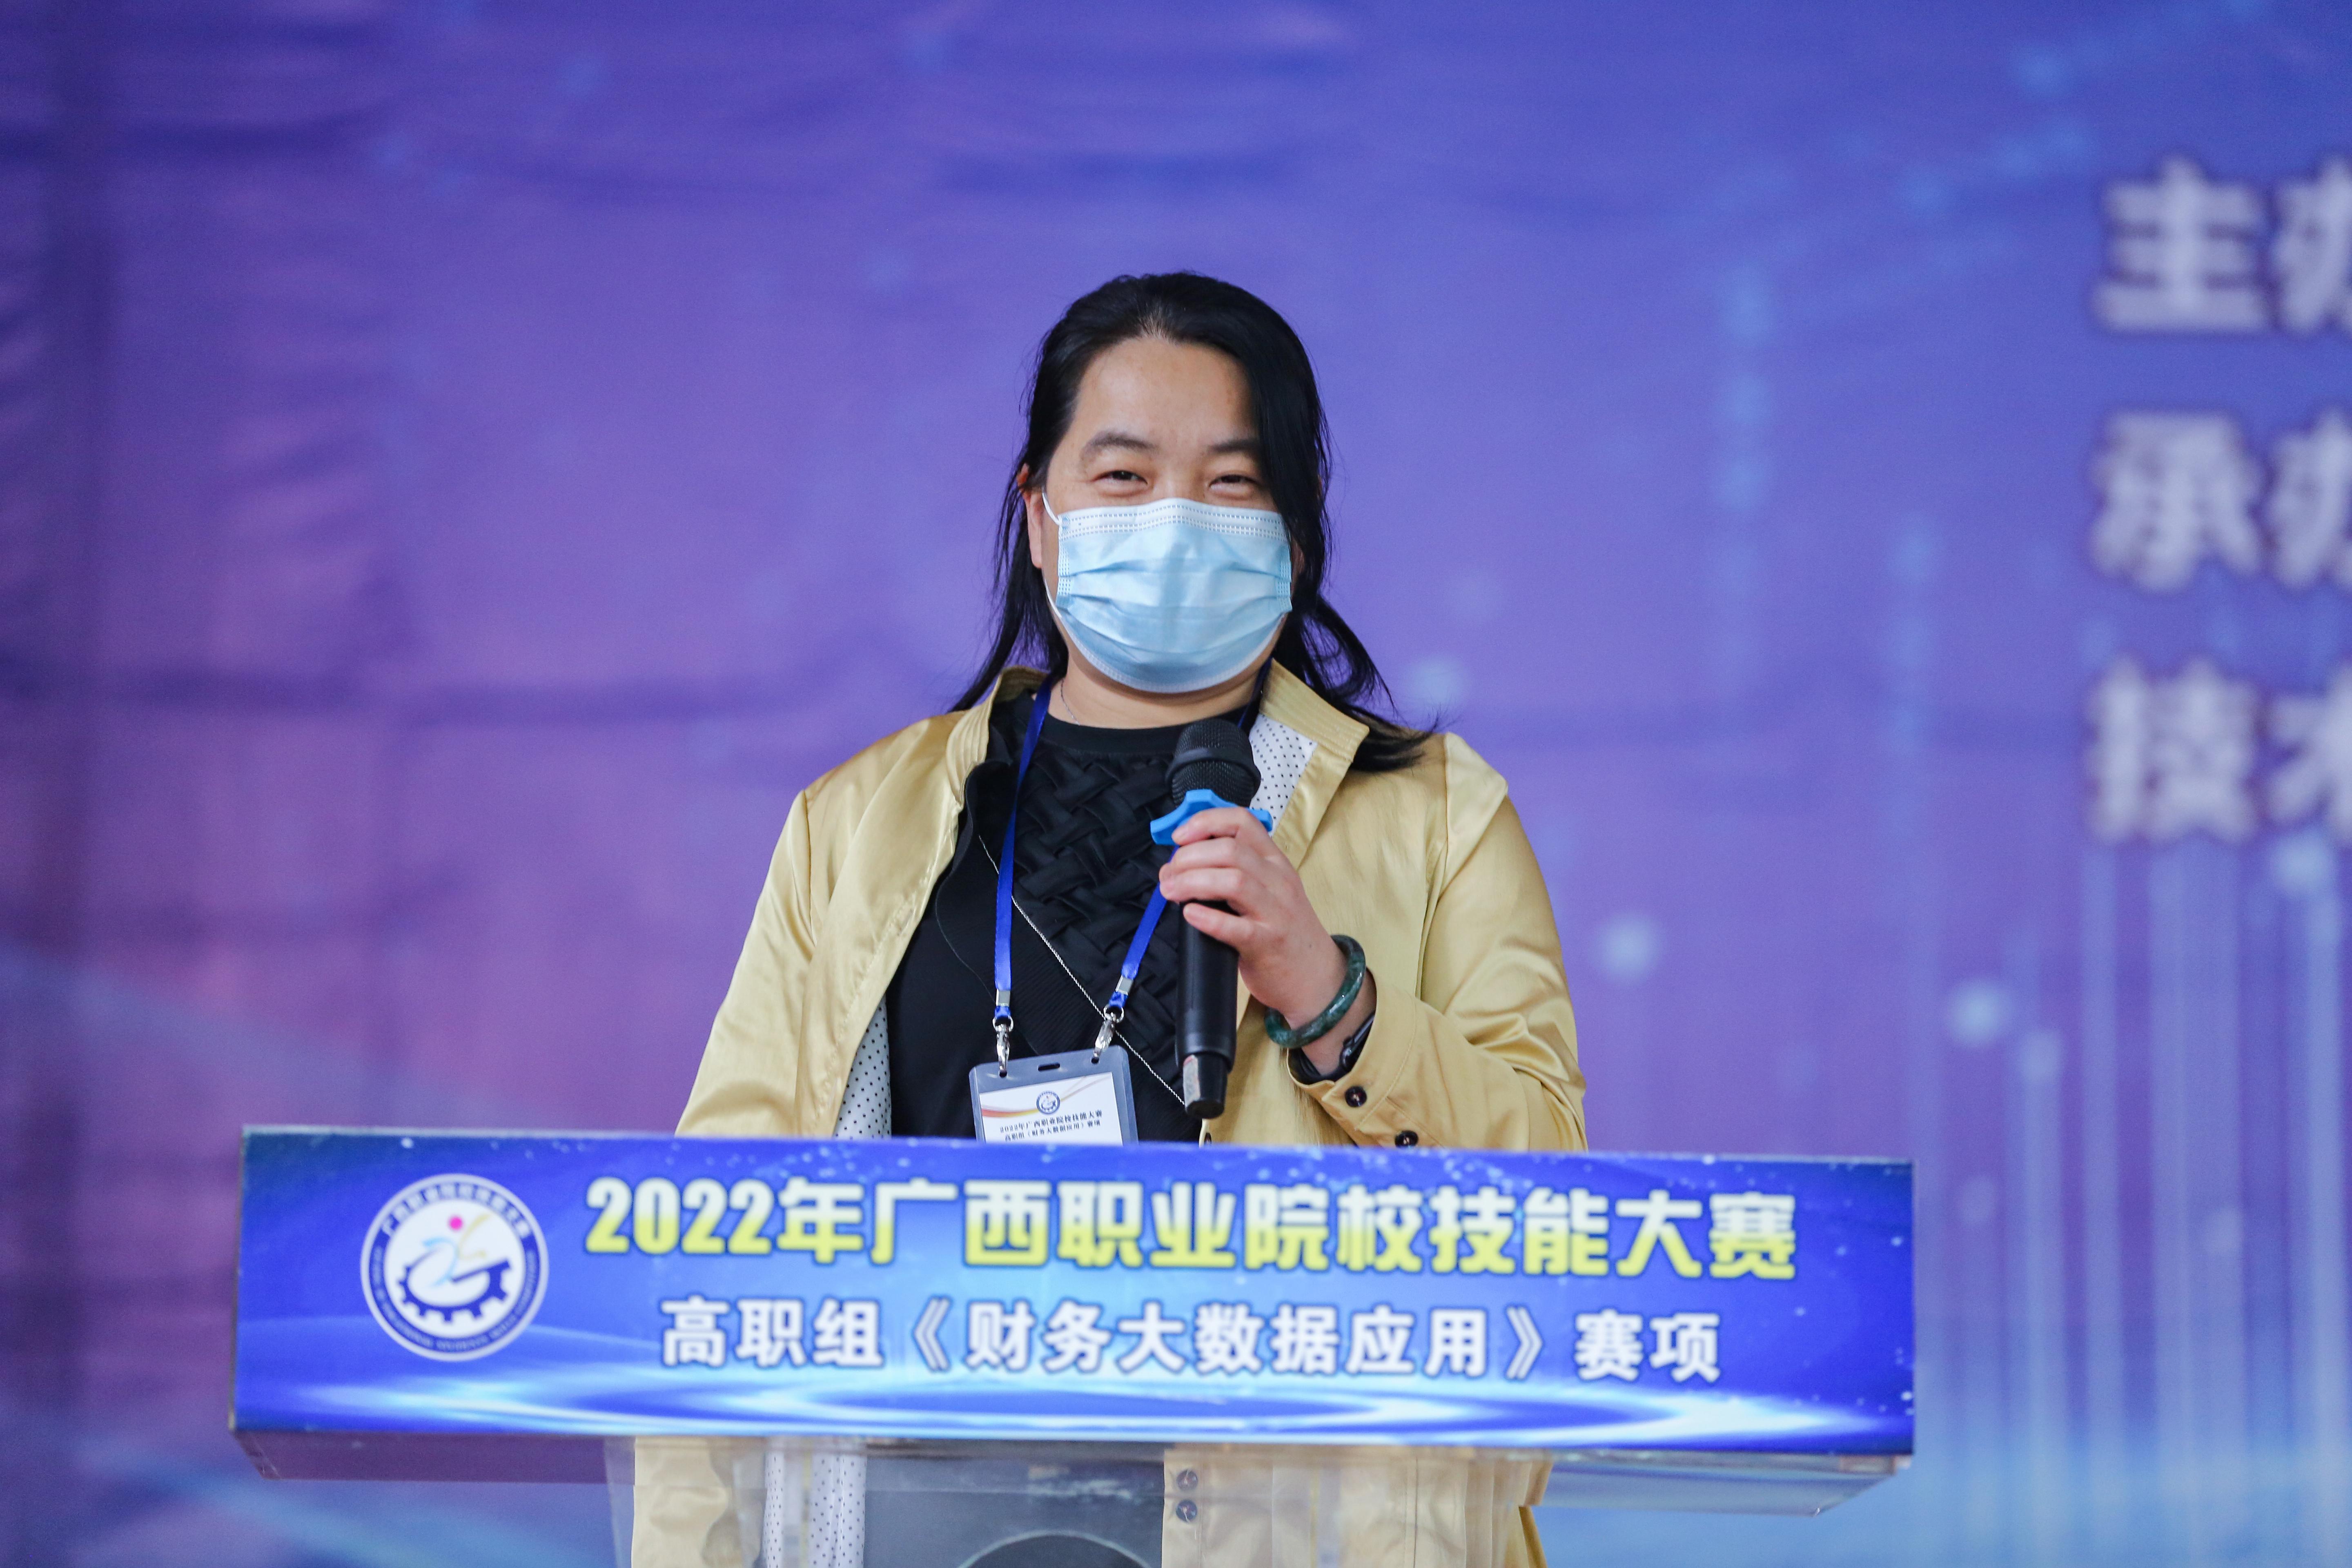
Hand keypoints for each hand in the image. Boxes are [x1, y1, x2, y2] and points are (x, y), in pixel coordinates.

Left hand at [1158, 807, 1373, 1075]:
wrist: (1316, 976)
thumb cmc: (1283, 930)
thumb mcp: (1269, 889)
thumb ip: (1238, 870)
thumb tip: (1184, 861)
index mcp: (1275, 861)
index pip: (1241, 822)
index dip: (1205, 822)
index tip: (1180, 838)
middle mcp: (1278, 880)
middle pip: (1230, 850)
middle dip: (1189, 857)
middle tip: (1168, 874)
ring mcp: (1275, 911)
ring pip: (1233, 880)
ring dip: (1193, 881)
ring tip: (1171, 891)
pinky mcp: (1267, 943)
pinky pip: (1235, 927)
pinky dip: (1207, 918)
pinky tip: (1189, 914)